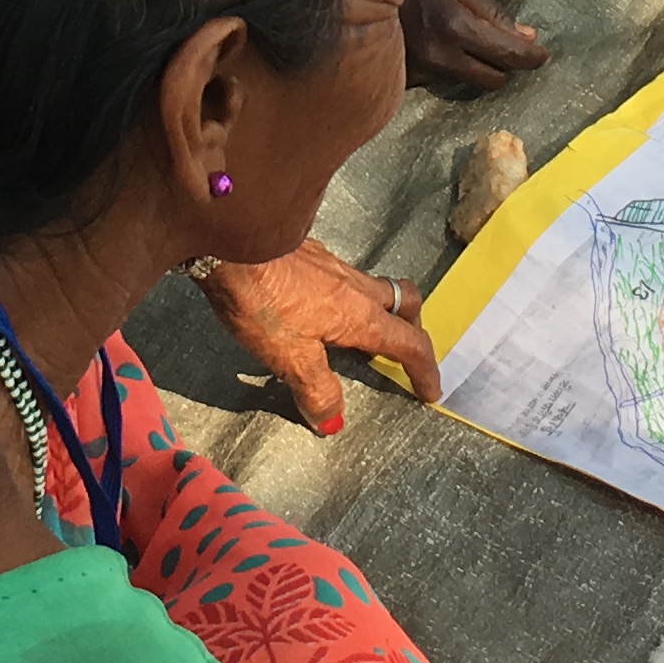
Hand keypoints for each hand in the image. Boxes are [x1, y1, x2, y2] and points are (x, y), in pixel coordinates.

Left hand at [197, 240, 440, 432]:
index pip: (409, 343)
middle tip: (402, 353)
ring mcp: (333, 265)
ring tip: (357, 336)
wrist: (231, 241)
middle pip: (405, 302)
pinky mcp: (310, 253)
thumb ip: (316, 390)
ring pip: (374, 288)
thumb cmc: (263, 303)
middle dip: (412, 328)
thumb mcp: (290, 358)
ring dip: (379, 312)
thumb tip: (333, 421)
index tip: (431, 391)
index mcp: (360, 316)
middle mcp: (356, 287)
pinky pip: (345, 278)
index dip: (424, 370)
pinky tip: (318, 308)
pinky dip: (348, 298)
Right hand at [403, 0, 547, 97]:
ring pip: (467, 82)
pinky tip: (445, 47)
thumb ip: (493, 10)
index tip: (543, 56)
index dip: (531, 57)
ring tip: (473, 42)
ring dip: (479, 67)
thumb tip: (527, 37)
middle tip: (509, 47)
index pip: (507, 55)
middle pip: (492, 79)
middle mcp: (438, 57)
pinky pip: (442, 81)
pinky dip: (452, 67)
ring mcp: (419, 71)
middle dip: (507, 65)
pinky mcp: (405, 78)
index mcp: (455, 26)